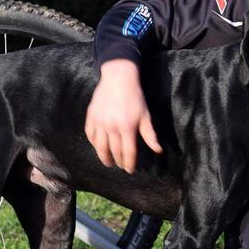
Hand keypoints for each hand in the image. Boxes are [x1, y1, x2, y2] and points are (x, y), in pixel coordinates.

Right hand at [84, 60, 162, 174]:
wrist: (118, 79)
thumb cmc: (135, 97)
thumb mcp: (145, 115)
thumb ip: (150, 135)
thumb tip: (158, 150)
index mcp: (127, 127)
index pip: (128, 152)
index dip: (129, 163)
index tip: (130, 170)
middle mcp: (112, 127)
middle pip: (113, 151)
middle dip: (117, 161)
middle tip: (120, 166)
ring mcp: (100, 122)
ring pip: (99, 146)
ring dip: (104, 156)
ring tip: (108, 162)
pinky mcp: (91, 116)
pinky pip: (90, 134)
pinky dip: (94, 143)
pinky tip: (98, 146)